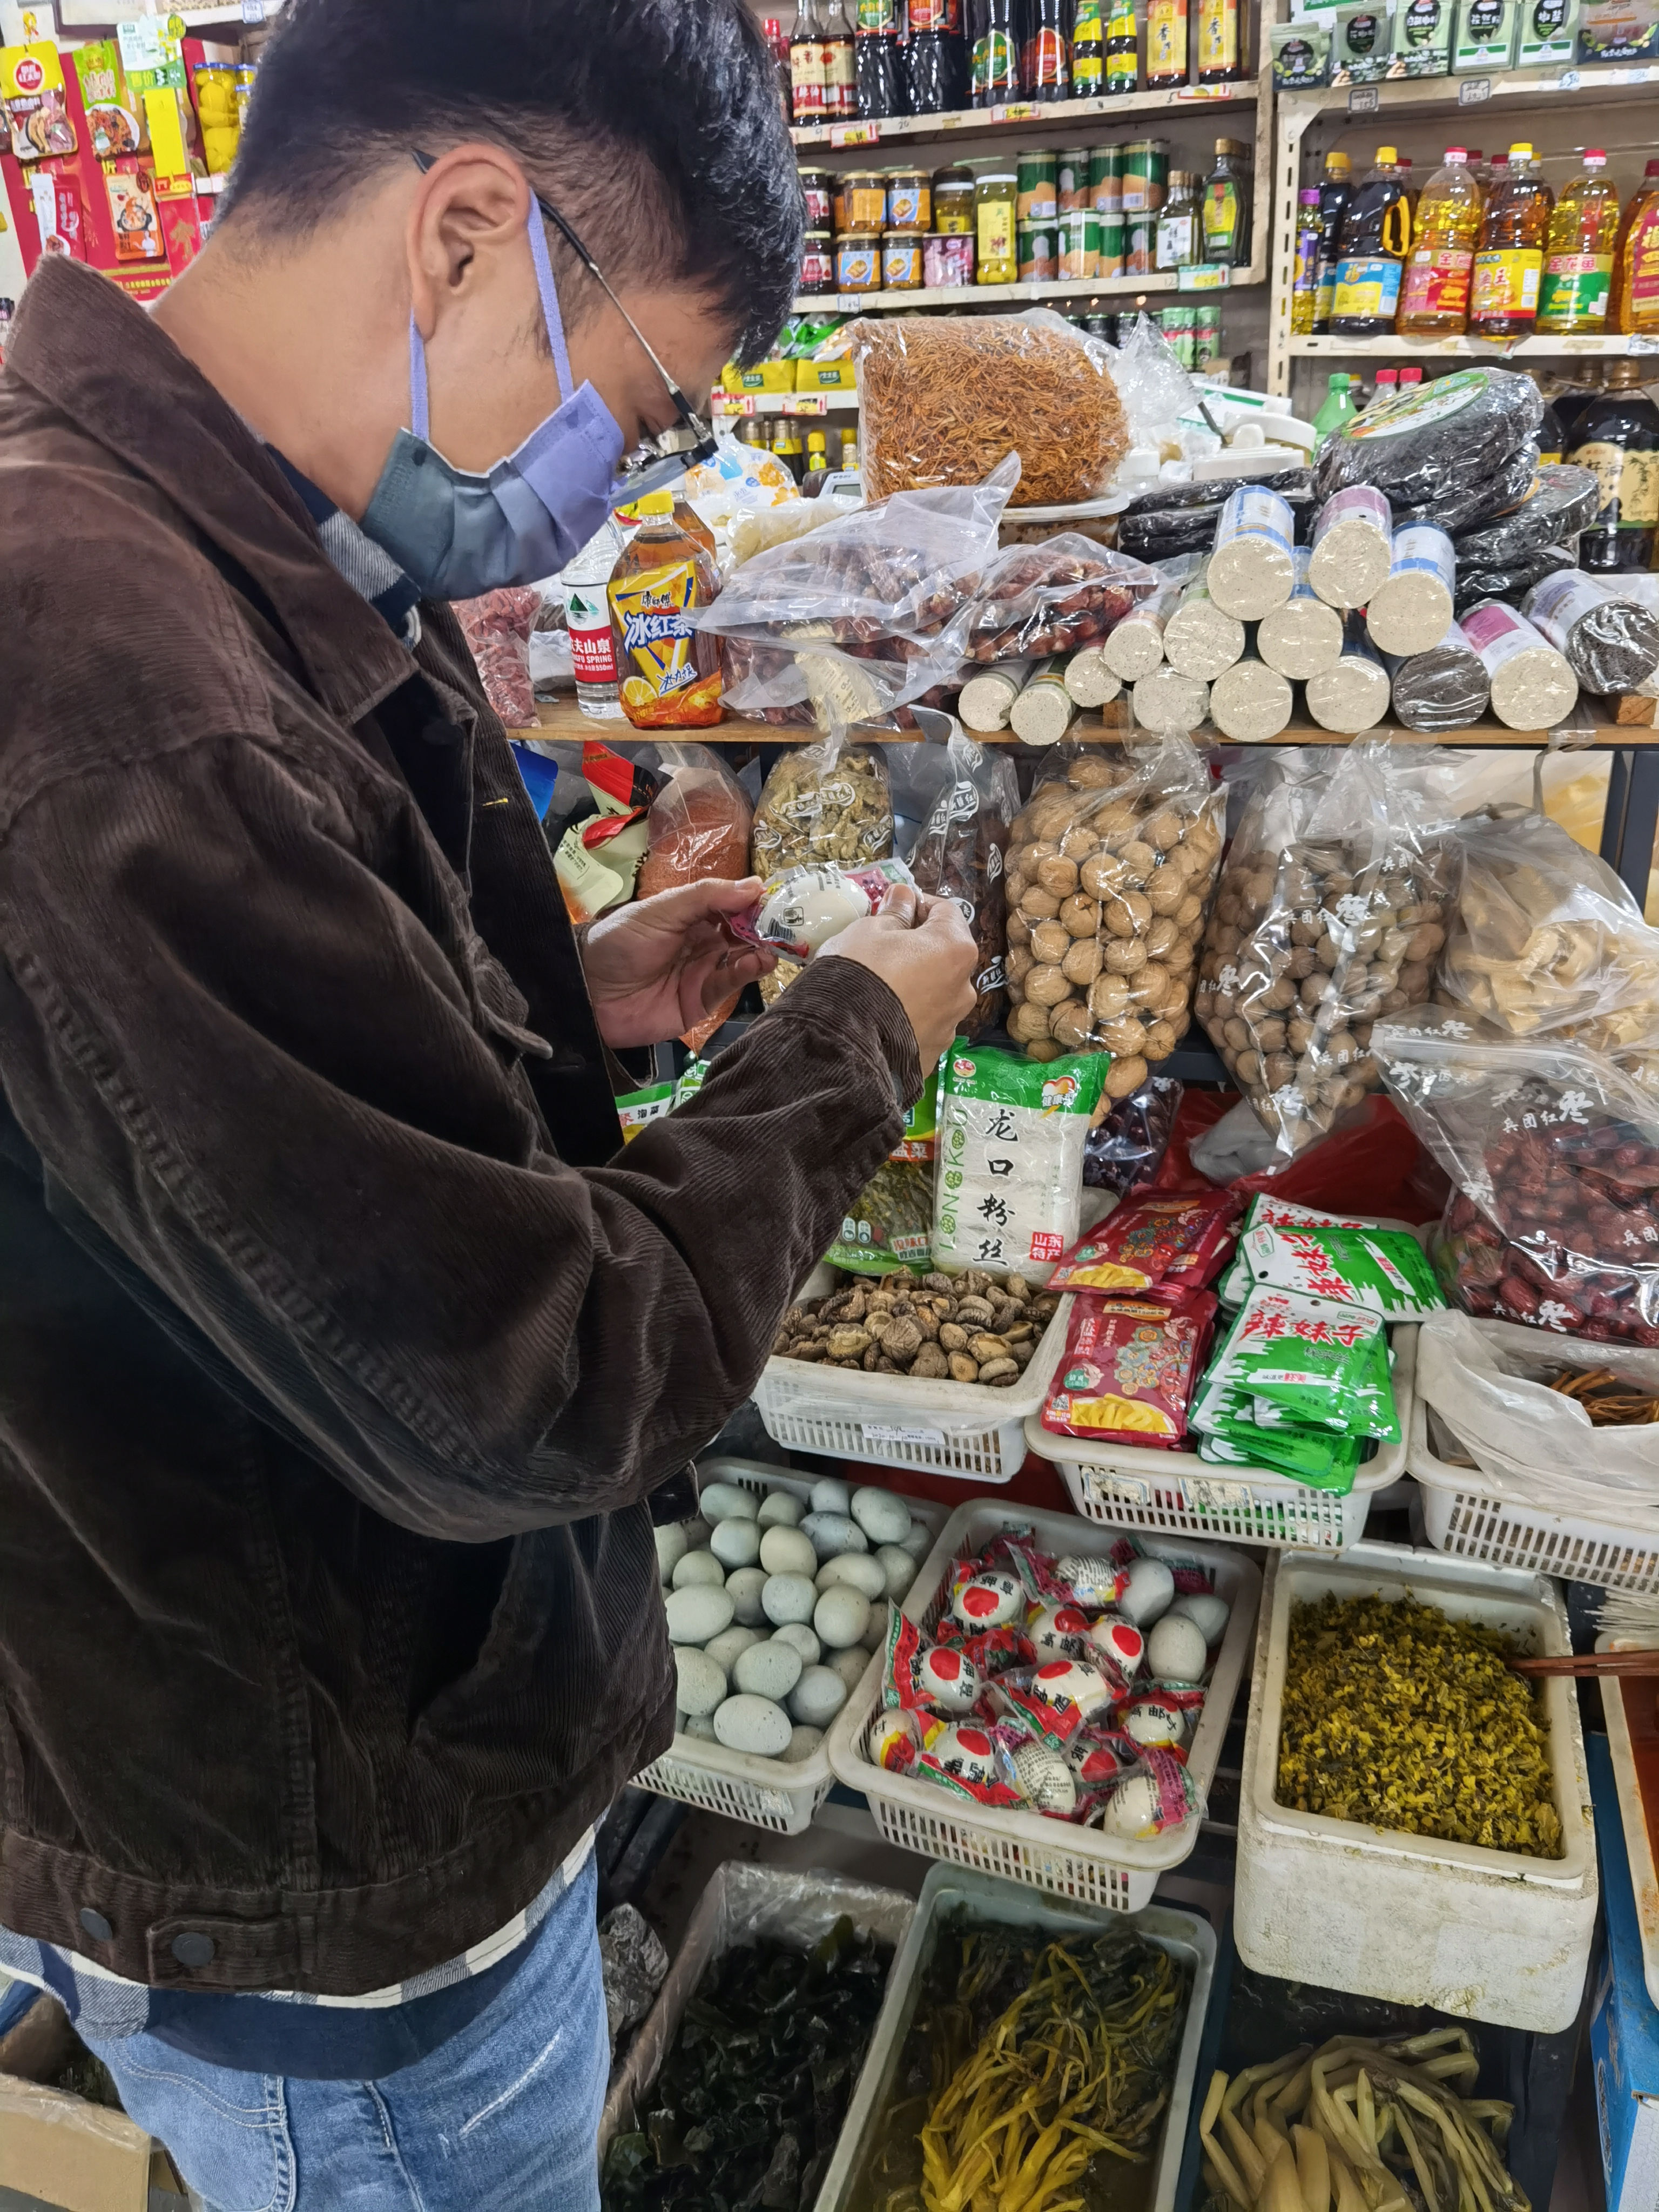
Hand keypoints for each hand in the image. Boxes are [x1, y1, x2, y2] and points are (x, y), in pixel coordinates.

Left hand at [582, 878, 776, 1048]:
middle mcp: (703, 943)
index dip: (755, 903)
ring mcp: (703, 974)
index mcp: (693, 917)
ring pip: (742, 960)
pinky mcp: (701, 1003)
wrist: (587, 990)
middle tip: (788, 925)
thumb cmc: (619, 942)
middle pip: (744, 935)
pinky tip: (756, 962)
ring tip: (772, 945)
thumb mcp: (662, 909)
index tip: (779, 899)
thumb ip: (707, 896)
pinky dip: (746, 974)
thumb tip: (756, 884)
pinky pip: (729, 987)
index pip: (733, 906)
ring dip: (760, 951)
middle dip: (766, 929)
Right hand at [819, 882, 977, 1072]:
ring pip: (937, 991)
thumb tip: (905, 896)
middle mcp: (964, 987)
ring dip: (917, 982)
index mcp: (956, 948)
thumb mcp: (869, 930)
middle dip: (919, 945)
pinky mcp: (934, 1052)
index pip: (946, 911)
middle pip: (945, 954)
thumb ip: (895, 911)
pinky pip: (924, 1023)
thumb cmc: (858, 972)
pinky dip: (909, 1015)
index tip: (894, 908)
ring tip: (881, 987)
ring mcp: (951, 1024)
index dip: (919, 905)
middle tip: (883, 946)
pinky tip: (881, 1017)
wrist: (841, 1043)